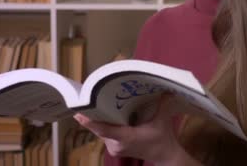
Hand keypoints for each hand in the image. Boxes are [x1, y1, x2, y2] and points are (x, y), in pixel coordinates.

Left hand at [73, 94, 201, 165]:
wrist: (165, 156)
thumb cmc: (163, 139)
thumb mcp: (162, 121)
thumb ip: (163, 105)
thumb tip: (167, 89)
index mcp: (126, 138)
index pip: (104, 130)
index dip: (90, 122)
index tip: (78, 113)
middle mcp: (117, 145)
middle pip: (100, 128)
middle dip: (94, 115)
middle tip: (87, 98)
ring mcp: (115, 149)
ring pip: (102, 131)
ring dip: (100, 120)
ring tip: (95, 103)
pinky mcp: (115, 149)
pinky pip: (105, 134)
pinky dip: (105, 125)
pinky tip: (106, 114)